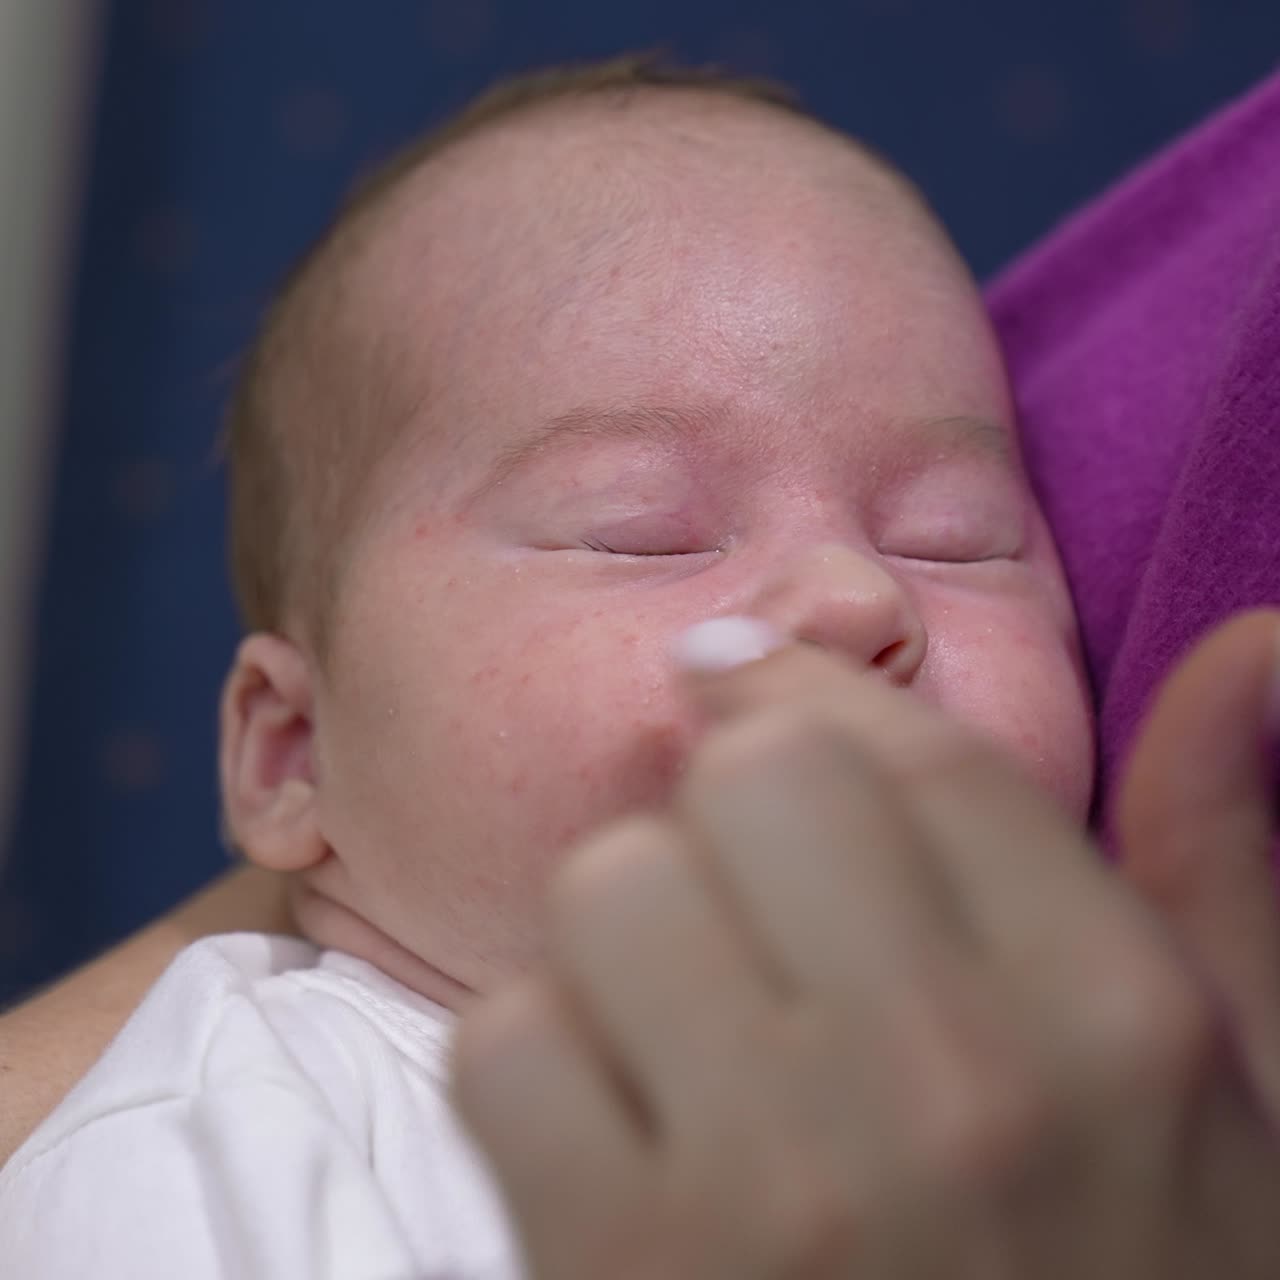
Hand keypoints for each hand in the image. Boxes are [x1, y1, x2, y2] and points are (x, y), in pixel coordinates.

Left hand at [451, 611, 1279, 1278]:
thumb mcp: (1237, 1087)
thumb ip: (1222, 849)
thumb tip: (1255, 642)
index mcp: (1115, 1018)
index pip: (911, 753)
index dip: (799, 681)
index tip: (731, 668)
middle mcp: (951, 1084)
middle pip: (748, 780)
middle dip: (725, 809)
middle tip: (742, 891)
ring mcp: (781, 1194)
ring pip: (611, 887)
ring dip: (627, 932)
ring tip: (685, 1021)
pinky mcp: (620, 1273)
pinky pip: (508, 1042)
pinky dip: (543, 1063)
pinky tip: (619, 1132)